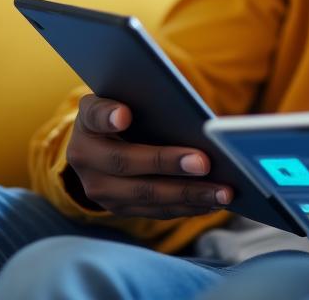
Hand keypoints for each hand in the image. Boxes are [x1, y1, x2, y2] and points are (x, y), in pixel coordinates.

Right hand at [64, 94, 232, 218]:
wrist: (103, 143)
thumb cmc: (123, 111)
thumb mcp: (119, 97)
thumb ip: (130, 98)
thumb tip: (143, 112)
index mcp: (86, 124)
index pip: (95, 117)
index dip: (108, 116)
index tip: (125, 115)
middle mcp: (85, 161)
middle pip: (127, 164)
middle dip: (169, 164)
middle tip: (205, 163)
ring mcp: (101, 190)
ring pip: (147, 196)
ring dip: (188, 195)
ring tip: (222, 191)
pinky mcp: (121, 208)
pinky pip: (157, 211)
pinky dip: (188, 207)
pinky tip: (214, 202)